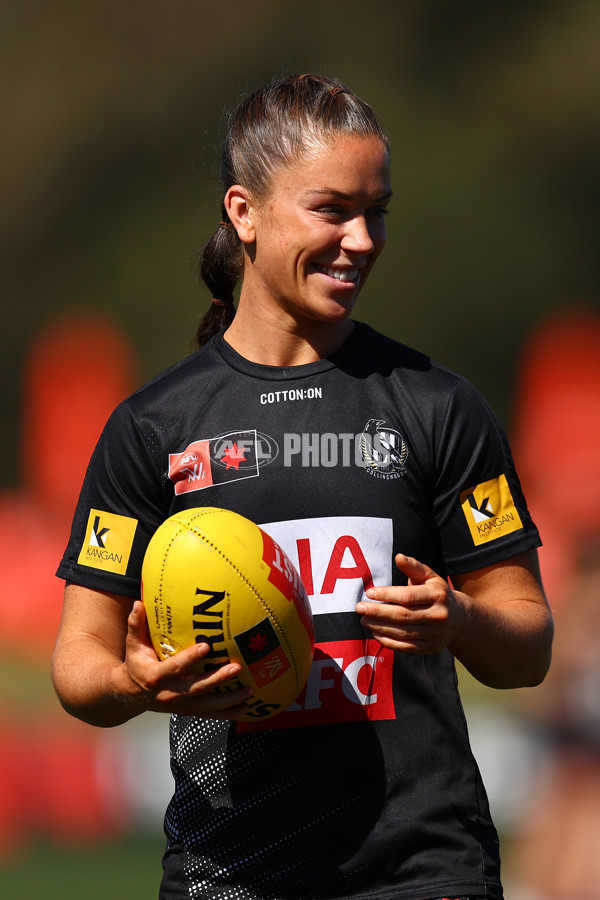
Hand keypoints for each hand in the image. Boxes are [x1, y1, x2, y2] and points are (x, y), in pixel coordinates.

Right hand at [122, 601, 253, 718]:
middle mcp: (169, 694)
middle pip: (197, 688)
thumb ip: (136, 625)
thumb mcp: (133, 645)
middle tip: (236, 668)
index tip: (207, 646)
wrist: (130, 694)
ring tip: (248, 691)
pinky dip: (228, 713)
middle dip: (218, 679)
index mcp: (156, 677)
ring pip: (207, 705)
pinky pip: (209, 715)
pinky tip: (245, 707)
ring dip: (229, 699)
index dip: (191, 658)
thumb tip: (138, 603)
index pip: (175, 667)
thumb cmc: (136, 664)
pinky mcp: (187, 711)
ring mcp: (179, 706)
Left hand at [355, 554, 466, 654]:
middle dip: (378, 612)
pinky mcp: (432, 648)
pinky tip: (376, 633)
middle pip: (403, 616)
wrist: (460, 619)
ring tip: (364, 620)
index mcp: (438, 595)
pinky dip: (389, 642)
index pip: (408, 596)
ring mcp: (436, 634)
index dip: (387, 595)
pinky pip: (407, 647)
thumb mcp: (430, 577)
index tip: (369, 593)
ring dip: (380, 627)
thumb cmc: (437, 593)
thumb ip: (413, 567)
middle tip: (360, 608)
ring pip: (403, 632)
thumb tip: (399, 557)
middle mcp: (439, 615)